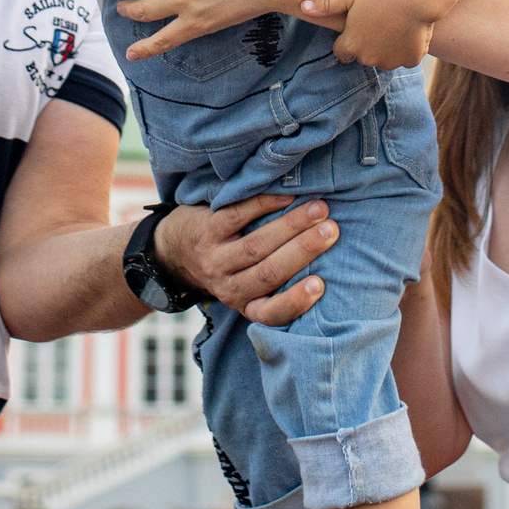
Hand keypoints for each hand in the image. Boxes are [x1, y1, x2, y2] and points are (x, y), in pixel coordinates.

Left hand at [152, 192, 338, 325]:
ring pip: (255, 246)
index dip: (295, 301)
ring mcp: (215, 259)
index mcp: (246, 303)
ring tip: (319, 209)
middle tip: (332, 230)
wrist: (176, 250)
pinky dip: (264, 205)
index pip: (270, 313)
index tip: (320, 284)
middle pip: (269, 272)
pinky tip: (287, 195)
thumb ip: (280, 279)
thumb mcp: (248, 284)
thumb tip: (333, 262)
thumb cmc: (230, 266)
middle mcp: (228, 287)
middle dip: (303, 250)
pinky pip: (237, 216)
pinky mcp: (206, 230)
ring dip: (290, 226)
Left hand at [329, 0, 433, 69]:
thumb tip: (302, 6)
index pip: (341, 52)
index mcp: (350, 45)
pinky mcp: (410, 61)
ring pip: (385, 58)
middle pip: (364, 56)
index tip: (356, 27)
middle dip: (367, 44)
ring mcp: (391, 61)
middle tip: (377, 21)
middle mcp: (369, 58)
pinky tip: (408, 31)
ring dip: (386, 48)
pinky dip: (406, 49)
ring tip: (393, 25)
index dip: (348, 40)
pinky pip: (405, 58)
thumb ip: (325, 4)